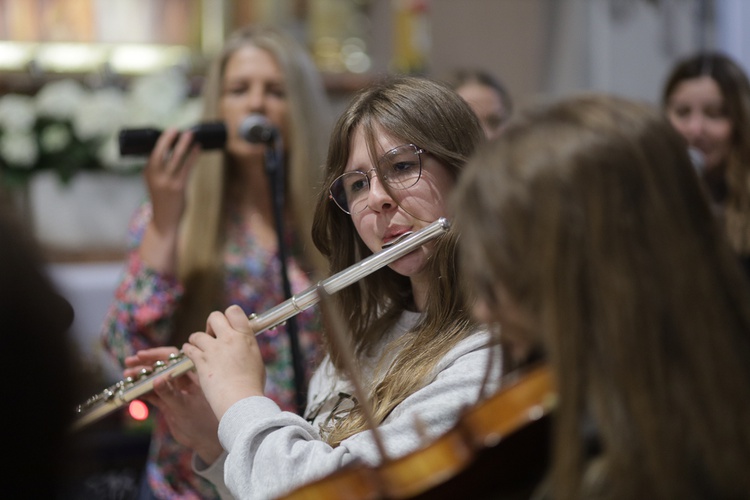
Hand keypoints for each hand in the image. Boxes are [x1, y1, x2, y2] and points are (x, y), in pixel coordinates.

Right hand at [124, 346, 222, 463]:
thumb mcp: (184, 407)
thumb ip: (169, 394)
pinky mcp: (168, 404)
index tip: (141, 355)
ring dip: (140, 378)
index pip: (173, 358)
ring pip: (154, 380)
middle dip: (144, 364)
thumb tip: (156, 380)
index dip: (156, 355)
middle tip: (128, 363)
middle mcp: (182, 381)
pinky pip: (152, 395)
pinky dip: (141, 393)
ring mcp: (174, 392)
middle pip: (161, 367)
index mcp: (191, 376)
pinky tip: (130, 392)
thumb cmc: (203, 421)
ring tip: (126, 376)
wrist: (207, 440)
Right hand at [146, 129, 200, 235]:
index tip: (171, 130)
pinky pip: (187, 168)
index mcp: (148, 172)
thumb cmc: (162, 199)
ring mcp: (167, 182)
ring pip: (176, 159)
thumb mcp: (155, 181)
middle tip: (177, 128)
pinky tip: (198, 149)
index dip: (163, 140)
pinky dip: (193, 156)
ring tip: (191, 135)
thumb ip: (161, 169)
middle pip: (161, 152)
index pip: (154, 152)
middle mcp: (155, 176)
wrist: (164, 220)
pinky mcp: (179, 187)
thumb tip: (176, 150)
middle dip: (169, 139)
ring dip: (184, 145)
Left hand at [182, 305, 265, 419]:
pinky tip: (191, 354)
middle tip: (212, 336)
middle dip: (211, 324)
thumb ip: (246, 346)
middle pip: (214, 317)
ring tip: (200, 348)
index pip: (234, 311)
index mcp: (245, 336)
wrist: (241, 401)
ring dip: (197, 340)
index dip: (229, 316)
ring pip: (198, 334)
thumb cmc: (252, 384)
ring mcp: (213, 349)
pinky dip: (189, 350)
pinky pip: (189, 348)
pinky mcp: (201, 361)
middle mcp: (229, 338)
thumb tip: (241, 342)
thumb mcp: (255, 359)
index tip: (227, 326)